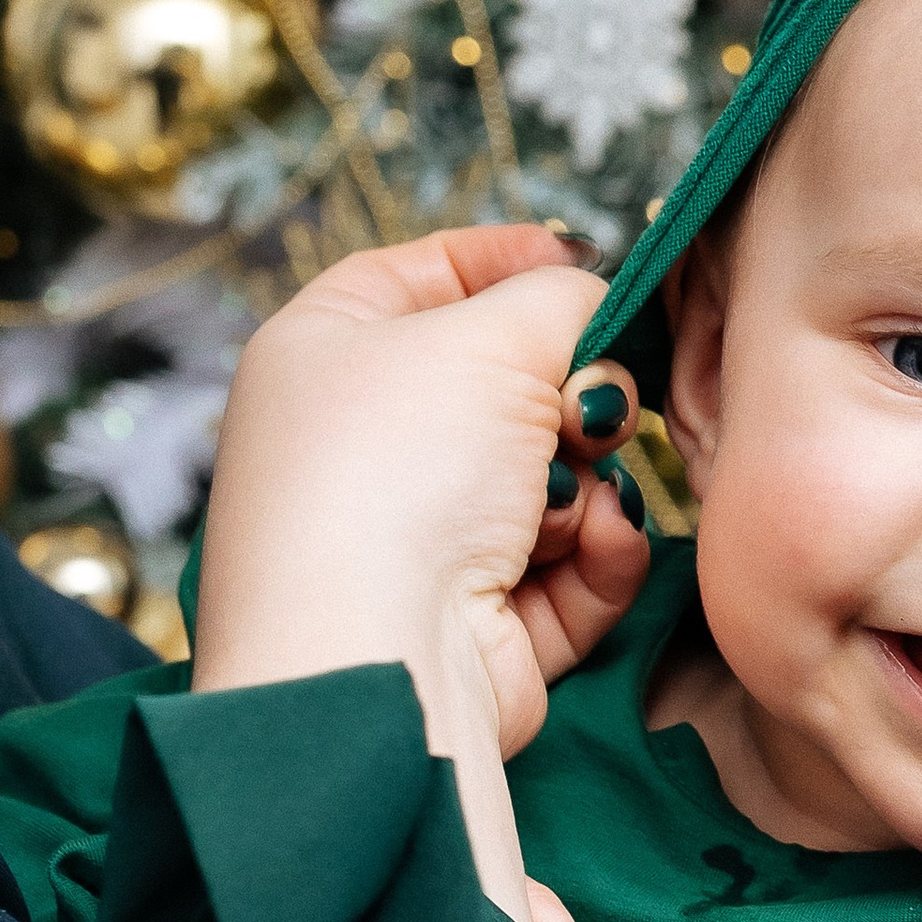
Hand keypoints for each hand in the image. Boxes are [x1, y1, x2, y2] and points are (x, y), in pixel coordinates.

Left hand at [191, 224, 645, 919]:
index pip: (421, 276)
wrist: (375, 659)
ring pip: (551, 478)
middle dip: (571, 389)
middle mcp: (359, 448)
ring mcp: (416, 543)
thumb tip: (600, 306)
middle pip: (504, 385)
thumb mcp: (491, 335)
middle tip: (593, 402)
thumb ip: (563, 297)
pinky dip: (596, 551)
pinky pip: (570, 567)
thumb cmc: (399, 472)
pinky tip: (597, 541)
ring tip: (572, 496)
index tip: (582, 264)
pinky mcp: (477, 628)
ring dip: (586, 478)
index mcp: (321, 355)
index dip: (506, 262)